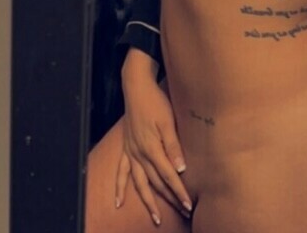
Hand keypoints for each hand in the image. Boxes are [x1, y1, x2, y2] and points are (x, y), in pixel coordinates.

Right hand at [116, 67, 192, 222]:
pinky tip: (118, 202)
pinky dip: (119, 188)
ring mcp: (131, 152)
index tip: (189, 204)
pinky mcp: (126, 148)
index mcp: (152, 148)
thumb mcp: (168, 121)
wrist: (137, 87)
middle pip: (157, 182)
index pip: (169, 176)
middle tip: (183, 211)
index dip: (179, 191)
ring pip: (140, 183)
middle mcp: (140, 154)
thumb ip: (173, 146)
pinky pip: (121, 172)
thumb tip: (180, 169)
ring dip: (148, 201)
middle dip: (170, 199)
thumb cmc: (155, 101)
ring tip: (155, 218)